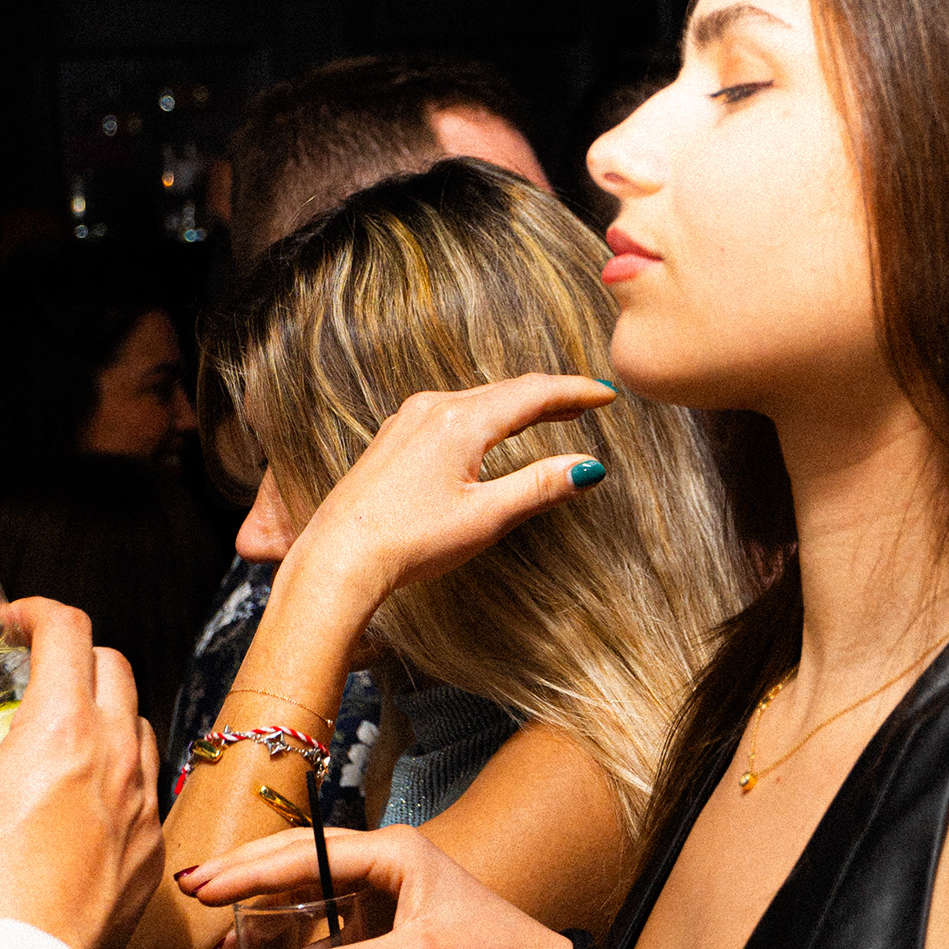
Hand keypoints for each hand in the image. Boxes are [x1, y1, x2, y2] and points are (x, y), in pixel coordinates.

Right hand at [0, 597, 164, 948]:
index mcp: (62, 730)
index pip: (69, 631)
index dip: (38, 613)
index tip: (12, 626)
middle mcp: (116, 754)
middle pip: (114, 666)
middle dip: (74, 656)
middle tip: (32, 675)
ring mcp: (144, 800)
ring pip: (139, 723)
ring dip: (104, 712)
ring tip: (58, 736)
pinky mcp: (153, 843)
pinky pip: (148, 785)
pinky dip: (119, 773)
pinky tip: (81, 798)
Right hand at [177, 824, 570, 948]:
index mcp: (393, 852)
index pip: (306, 855)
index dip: (250, 872)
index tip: (202, 887)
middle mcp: (384, 861)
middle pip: (299, 860)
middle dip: (244, 875)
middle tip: (189, 890)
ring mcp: (384, 891)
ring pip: (308, 888)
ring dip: (263, 907)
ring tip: (214, 931)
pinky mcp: (385, 922)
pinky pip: (325, 919)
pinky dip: (291, 934)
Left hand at [277, 374, 613, 628]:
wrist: (339, 557)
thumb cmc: (411, 541)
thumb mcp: (486, 517)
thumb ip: (540, 487)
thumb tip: (590, 468)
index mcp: (461, 421)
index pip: (534, 393)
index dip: (577, 391)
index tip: (609, 395)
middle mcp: (433, 408)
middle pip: (507, 390)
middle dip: (552, 395)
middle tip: (590, 401)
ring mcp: (408, 420)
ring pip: (478, 399)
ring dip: (519, 404)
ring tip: (552, 411)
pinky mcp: (394, 439)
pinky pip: (452, 412)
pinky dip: (486, 415)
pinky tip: (491, 431)